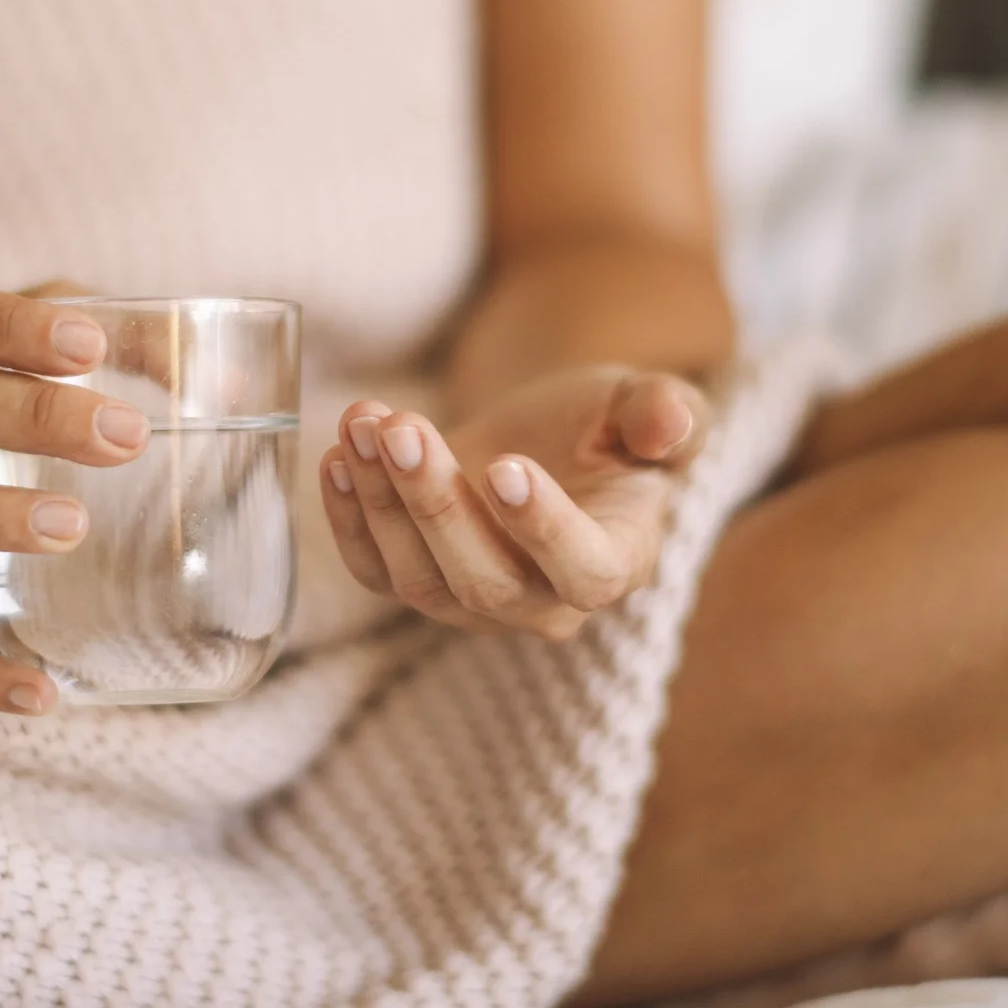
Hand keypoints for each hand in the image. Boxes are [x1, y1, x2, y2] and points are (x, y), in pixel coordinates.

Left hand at [320, 366, 709, 638]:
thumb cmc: (606, 424)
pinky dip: (347, 518)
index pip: (585, 571)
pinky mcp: (419, 583)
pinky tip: (336, 454)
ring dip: (381, 500)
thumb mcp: (643, 403)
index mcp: (618, 560)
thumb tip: (670, 424)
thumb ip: (665, 414)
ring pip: (418, 578)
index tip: (506, 466)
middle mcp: (545, 602)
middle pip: (483, 580)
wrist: (546, 434)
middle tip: (403, 428)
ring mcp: (474, 603)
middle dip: (435, 504)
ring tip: (363, 423)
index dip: (544, 528)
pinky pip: (374, 571)